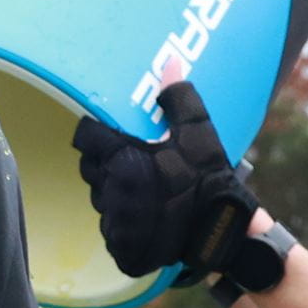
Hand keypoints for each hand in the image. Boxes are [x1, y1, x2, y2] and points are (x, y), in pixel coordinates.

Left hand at [69, 82, 259, 281]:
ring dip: (114, 189)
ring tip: (143, 185)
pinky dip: (124, 218)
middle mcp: (110, 189)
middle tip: (132, 157)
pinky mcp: (119, 244)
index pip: (86, 137)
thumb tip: (169, 64)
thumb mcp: (199, 133)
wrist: (221, 233)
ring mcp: (114, 219)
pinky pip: (111, 224)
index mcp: (121, 158)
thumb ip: (179, 98)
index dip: (96, 132)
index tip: (110, 132)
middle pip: (90, 166)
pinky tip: (146, 212)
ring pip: (100, 195)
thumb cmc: (208, 179)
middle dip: (105, 160)